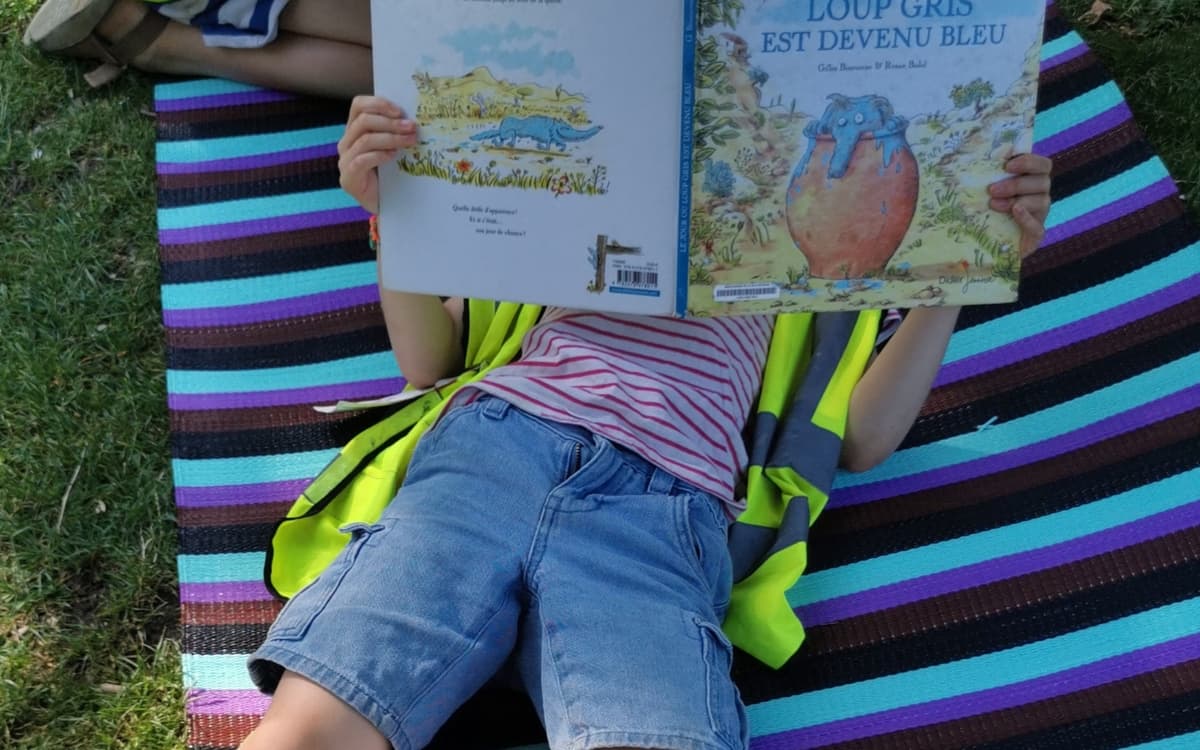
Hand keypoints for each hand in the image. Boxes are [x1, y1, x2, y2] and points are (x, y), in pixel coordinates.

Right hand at [337, 96, 418, 214]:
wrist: (386, 204)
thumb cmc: (391, 174)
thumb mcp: (393, 147)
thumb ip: (394, 132)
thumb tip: (412, 118)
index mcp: (355, 130)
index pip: (359, 105)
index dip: (378, 104)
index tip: (400, 111)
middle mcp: (346, 142)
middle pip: (363, 121)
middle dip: (390, 123)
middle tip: (411, 127)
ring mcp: (345, 160)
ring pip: (365, 139)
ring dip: (391, 138)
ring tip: (410, 141)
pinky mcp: (348, 178)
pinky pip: (361, 160)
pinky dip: (379, 155)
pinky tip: (394, 156)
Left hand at [988, 153, 1052, 258]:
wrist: (987, 244)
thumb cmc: (985, 211)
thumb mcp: (986, 192)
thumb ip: (988, 175)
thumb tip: (967, 155)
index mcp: (1032, 181)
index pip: (1043, 165)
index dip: (1029, 161)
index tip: (1007, 165)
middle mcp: (1040, 196)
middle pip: (1042, 182)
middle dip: (1016, 184)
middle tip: (992, 190)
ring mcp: (1040, 215)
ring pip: (1041, 201)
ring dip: (1016, 200)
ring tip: (993, 204)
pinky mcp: (1036, 235)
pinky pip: (1037, 225)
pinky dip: (1026, 217)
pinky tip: (1014, 212)